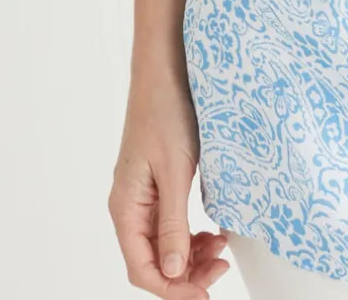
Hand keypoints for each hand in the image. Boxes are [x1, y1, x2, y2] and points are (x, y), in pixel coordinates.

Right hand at [108, 79, 230, 296]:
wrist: (164, 71)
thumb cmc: (166, 111)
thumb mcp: (175, 171)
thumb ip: (172, 223)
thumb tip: (174, 270)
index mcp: (126, 207)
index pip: (142, 269)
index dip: (172, 288)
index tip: (204, 293)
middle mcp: (129, 206)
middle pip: (152, 262)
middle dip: (186, 273)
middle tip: (221, 268)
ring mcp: (142, 196)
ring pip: (162, 245)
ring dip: (190, 255)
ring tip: (220, 249)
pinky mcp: (156, 185)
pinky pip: (169, 224)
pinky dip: (190, 235)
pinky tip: (211, 231)